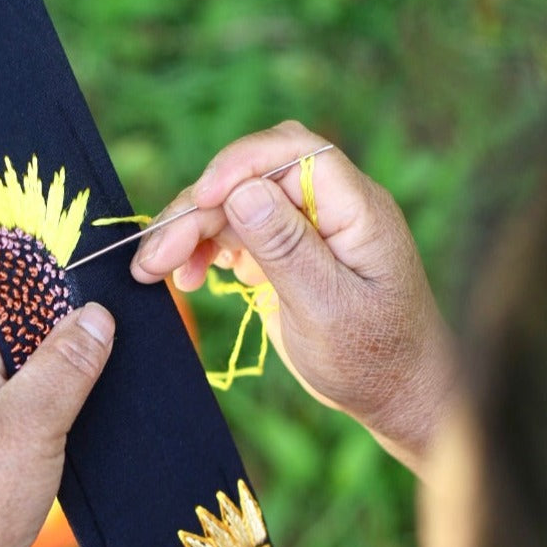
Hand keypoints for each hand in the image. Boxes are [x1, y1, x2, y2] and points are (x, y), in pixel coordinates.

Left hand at [0, 303, 114, 546]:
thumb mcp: (35, 419)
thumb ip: (68, 361)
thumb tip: (96, 314)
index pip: (4, 313)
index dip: (55, 318)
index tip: (104, 328)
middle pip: (7, 351)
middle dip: (55, 365)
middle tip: (103, 376)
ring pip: (7, 393)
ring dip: (47, 404)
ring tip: (83, 418)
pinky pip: (0, 427)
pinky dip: (32, 432)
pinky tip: (60, 448)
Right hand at [131, 121, 454, 476]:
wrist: (393, 393)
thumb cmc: (372, 359)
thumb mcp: (327, 309)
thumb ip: (287, 249)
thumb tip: (242, 192)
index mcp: (356, 209)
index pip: (294, 153)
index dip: (240, 164)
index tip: (200, 199)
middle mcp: (329, 208)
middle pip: (252, 178)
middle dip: (198, 208)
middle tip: (155, 257)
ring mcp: (305, 230)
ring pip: (235, 206)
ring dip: (190, 232)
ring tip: (153, 270)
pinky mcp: (285, 254)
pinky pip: (235, 235)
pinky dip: (204, 251)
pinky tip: (189, 278)